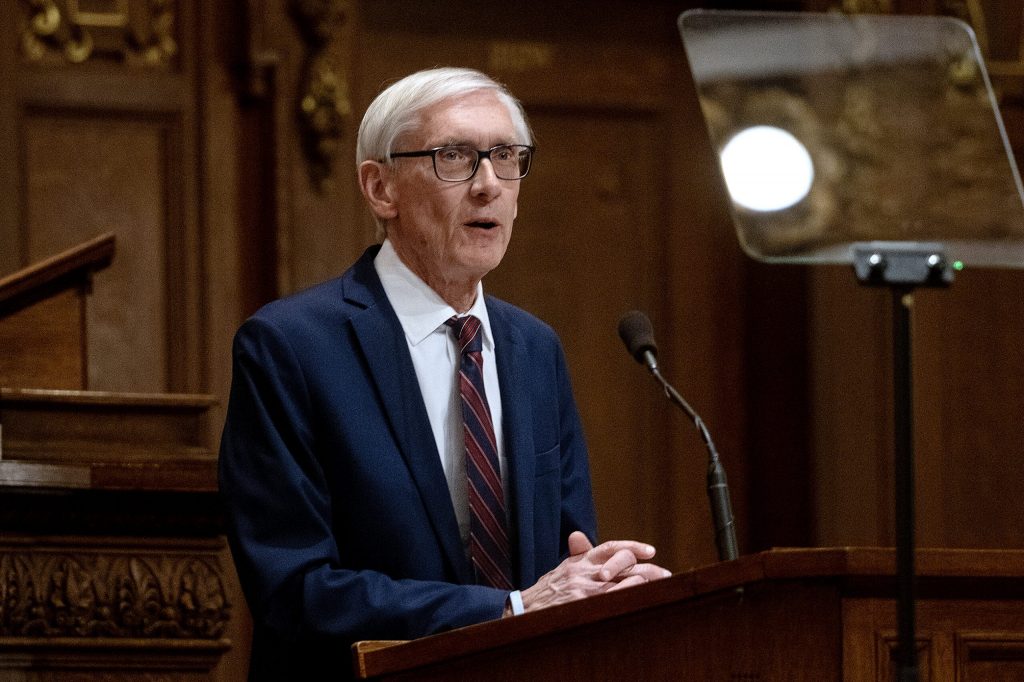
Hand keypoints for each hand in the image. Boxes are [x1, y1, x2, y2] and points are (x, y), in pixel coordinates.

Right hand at [514, 531, 671, 613]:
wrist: (526, 609)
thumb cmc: (548, 590)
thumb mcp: (562, 568)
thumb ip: (577, 553)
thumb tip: (578, 535)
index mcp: (580, 560)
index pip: (611, 547)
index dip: (633, 546)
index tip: (651, 551)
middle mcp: (584, 571)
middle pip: (623, 564)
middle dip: (648, 569)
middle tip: (665, 575)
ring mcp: (584, 589)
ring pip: (622, 581)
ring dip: (643, 584)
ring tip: (659, 587)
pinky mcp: (582, 604)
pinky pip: (612, 599)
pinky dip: (628, 596)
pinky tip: (639, 597)